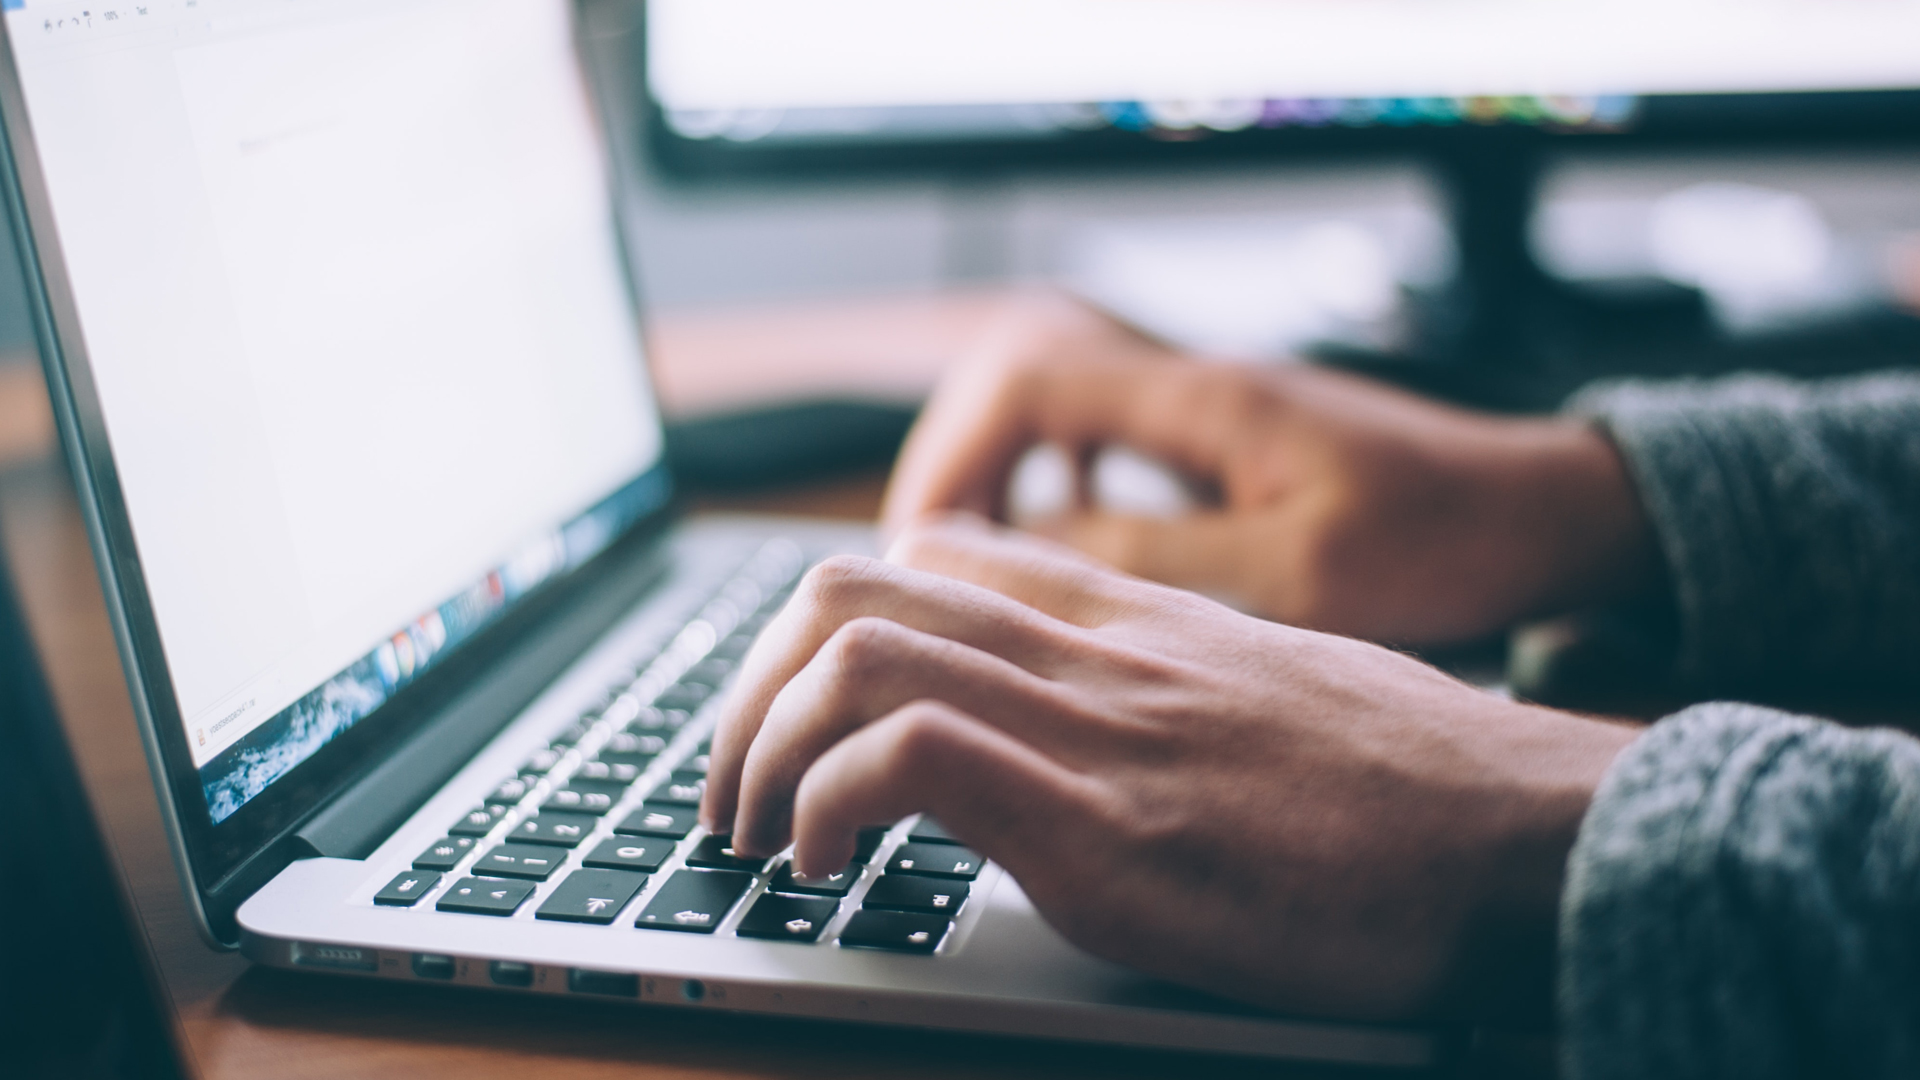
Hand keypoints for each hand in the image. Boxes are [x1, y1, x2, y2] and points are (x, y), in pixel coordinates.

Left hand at [702, 516, 1635, 1019]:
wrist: (1536, 836)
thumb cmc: (1419, 786)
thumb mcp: (1273, 695)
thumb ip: (1166, 685)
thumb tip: (1092, 728)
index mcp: (1133, 619)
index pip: (932, 554)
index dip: (825, 626)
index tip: (798, 715)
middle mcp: (1098, 650)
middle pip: (853, 586)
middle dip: (749, 688)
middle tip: (733, 786)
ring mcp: (1099, 729)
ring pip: (855, 650)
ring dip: (759, 747)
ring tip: (756, 835)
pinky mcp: (1111, 828)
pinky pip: (910, 757)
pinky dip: (827, 804)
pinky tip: (826, 868)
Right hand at [881, 300, 1657, 644]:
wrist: (1540, 514)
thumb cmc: (1443, 541)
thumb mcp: (1297, 574)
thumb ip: (1156, 559)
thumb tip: (1025, 555)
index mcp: (1202, 401)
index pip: (1026, 378)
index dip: (955, 456)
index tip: (925, 546)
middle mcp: (1193, 389)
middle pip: (1019, 383)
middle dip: (958, 468)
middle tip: (927, 567)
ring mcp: (1208, 413)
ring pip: (1056, 414)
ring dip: (1001, 481)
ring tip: (972, 571)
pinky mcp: (1226, 446)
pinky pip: (1104, 446)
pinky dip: (1058, 491)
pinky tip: (1061, 557)